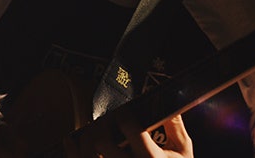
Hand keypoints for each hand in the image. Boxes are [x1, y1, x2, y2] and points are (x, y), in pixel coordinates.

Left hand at [63, 115, 192, 157]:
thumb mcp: (182, 152)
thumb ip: (175, 127)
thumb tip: (168, 101)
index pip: (130, 129)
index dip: (123, 114)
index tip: (123, 112)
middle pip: (101, 141)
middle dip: (101, 124)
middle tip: (106, 120)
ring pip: (87, 154)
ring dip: (86, 137)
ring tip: (93, 131)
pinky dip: (72, 150)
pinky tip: (73, 141)